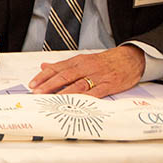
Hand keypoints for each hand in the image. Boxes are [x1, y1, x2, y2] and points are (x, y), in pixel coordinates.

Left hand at [28, 46, 145, 96]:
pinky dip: (85, 98)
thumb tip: (44, 66)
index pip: (57, 68)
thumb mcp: (82, 60)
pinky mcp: (109, 85)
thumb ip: (63, 65)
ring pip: (77, 84)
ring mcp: (97, 76)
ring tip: (51, 99)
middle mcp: (86, 67)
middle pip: (64, 76)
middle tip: (37, 92)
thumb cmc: (104, 61)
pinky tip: (76, 103)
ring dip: (63, 92)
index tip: (32, 84)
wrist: (130, 58)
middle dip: (49, 85)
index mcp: (78, 61)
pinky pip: (95, 92)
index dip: (43, 76)